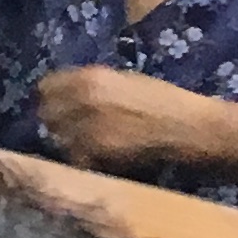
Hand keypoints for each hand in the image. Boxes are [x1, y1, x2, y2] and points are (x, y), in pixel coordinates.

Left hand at [37, 67, 235, 174]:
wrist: (192, 127)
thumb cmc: (165, 100)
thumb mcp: (123, 80)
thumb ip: (92, 85)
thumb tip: (67, 94)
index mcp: (89, 77)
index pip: (45, 87)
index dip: (52, 98)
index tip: (59, 106)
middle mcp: (82, 98)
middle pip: (47, 113)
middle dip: (58, 122)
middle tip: (74, 130)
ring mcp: (87, 126)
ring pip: (59, 138)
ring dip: (70, 142)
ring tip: (90, 145)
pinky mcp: (97, 152)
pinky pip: (76, 158)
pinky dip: (85, 161)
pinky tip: (101, 159)